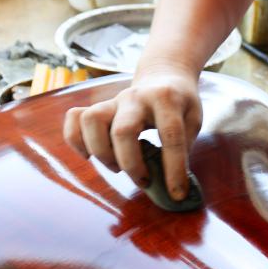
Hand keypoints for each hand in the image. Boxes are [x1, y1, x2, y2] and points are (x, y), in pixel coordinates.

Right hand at [63, 67, 201, 200]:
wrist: (164, 75)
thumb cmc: (180, 103)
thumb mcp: (193, 119)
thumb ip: (184, 147)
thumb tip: (173, 184)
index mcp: (166, 99)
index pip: (170, 136)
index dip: (174, 169)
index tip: (177, 193)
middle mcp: (135, 97)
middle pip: (122, 131)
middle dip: (131, 165)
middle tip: (144, 181)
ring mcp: (113, 101)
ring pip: (91, 121)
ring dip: (101, 152)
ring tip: (117, 167)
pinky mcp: (99, 107)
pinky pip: (74, 118)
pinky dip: (76, 140)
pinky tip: (90, 155)